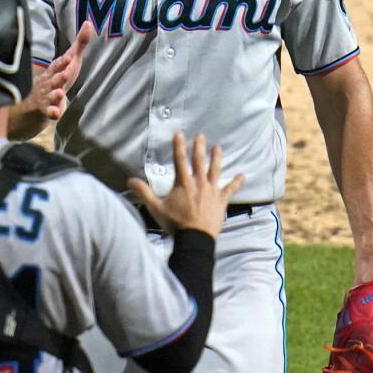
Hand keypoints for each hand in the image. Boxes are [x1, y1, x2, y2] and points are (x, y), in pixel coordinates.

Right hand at [27, 22, 94, 119]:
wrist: (37, 97)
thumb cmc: (59, 74)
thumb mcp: (70, 60)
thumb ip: (79, 43)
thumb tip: (88, 23)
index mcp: (55, 69)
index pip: (59, 64)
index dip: (63, 62)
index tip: (69, 58)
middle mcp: (50, 80)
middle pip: (55, 78)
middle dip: (60, 76)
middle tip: (66, 74)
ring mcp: (48, 95)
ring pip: (51, 94)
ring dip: (55, 94)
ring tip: (60, 93)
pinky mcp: (48, 108)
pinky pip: (49, 111)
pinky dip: (52, 112)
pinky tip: (55, 113)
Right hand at [127, 132, 244, 237]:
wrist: (195, 239)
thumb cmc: (175, 223)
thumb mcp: (156, 208)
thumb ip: (144, 193)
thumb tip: (129, 180)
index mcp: (183, 183)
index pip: (179, 160)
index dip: (178, 146)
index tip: (179, 133)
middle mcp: (199, 183)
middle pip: (199, 161)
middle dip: (199, 147)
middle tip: (200, 135)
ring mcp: (212, 191)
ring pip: (216, 170)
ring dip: (216, 158)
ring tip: (218, 148)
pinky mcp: (221, 201)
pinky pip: (230, 189)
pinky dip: (237, 182)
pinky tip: (243, 175)